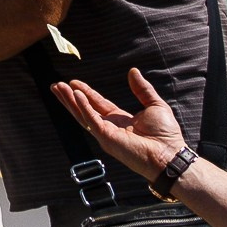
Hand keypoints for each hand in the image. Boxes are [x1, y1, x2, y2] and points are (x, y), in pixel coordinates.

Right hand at [52, 68, 183, 186]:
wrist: (169, 154)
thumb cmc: (166, 135)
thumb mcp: (155, 105)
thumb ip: (142, 89)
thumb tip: (133, 71)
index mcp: (120, 120)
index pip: (98, 104)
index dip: (86, 93)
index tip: (74, 83)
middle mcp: (110, 127)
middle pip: (84, 109)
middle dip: (70, 97)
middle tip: (57, 85)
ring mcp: (106, 134)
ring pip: (82, 115)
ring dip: (70, 101)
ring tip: (58, 88)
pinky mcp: (106, 138)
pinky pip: (91, 120)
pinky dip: (83, 107)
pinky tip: (76, 95)